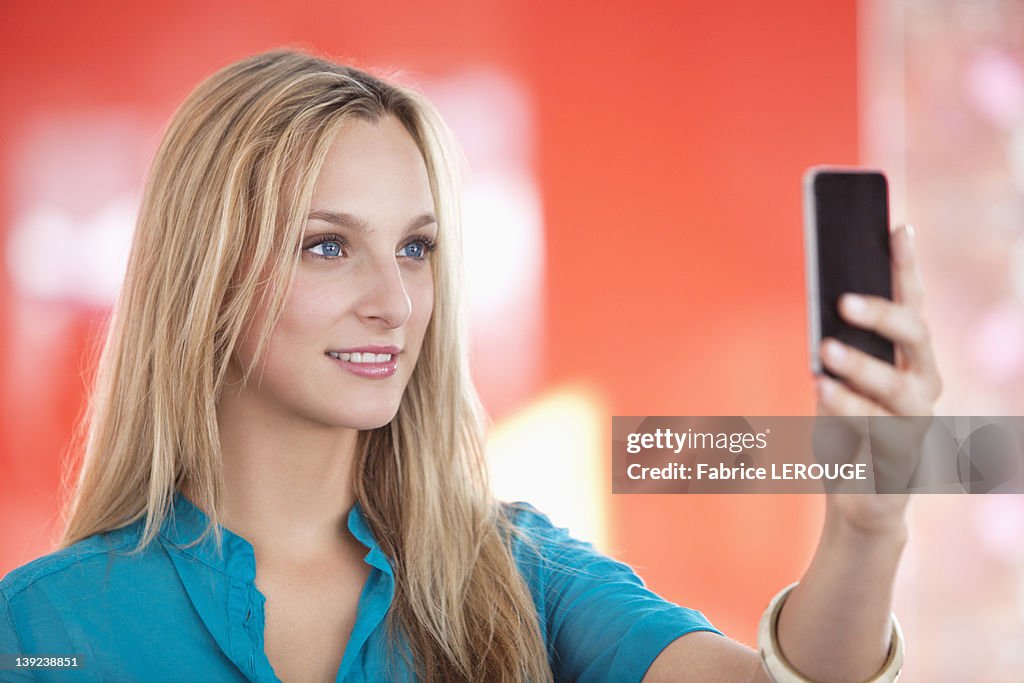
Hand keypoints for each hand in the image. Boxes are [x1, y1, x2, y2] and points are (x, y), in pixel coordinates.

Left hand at [816, 224, 942, 534]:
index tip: (897, 225)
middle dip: (884, 315)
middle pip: (916, 339)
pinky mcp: (902, 460)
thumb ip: (838, 345)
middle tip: (843, 299)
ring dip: (861, 367)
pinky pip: (877, 432)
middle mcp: (923, 386)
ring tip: (823, 351)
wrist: (861, 497)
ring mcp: (917, 424)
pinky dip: (847, 411)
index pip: (913, 303)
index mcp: (912, 359)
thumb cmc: (849, 427)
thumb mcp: (838, 380)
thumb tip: (822, 302)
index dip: (907, 265)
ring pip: (899, 389)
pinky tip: (821, 392)